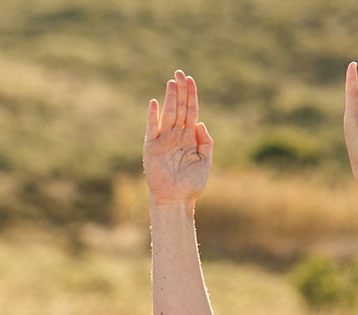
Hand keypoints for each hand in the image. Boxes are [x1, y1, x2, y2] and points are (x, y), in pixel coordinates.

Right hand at [143, 70, 212, 205]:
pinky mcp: (151, 148)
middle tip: (179, 72)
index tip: (190, 79)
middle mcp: (176, 136)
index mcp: (189, 138)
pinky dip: (152, 116)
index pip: (191, 111)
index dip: (191, 95)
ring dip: (170, 98)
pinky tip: (154, 103)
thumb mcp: (205, 160)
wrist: (176, 199)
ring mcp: (163, 141)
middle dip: (180, 90)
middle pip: (180, 108)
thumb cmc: (191, 184)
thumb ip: (205, 140)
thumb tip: (200, 123)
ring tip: (172, 81)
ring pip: (168, 114)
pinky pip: (151, 129)